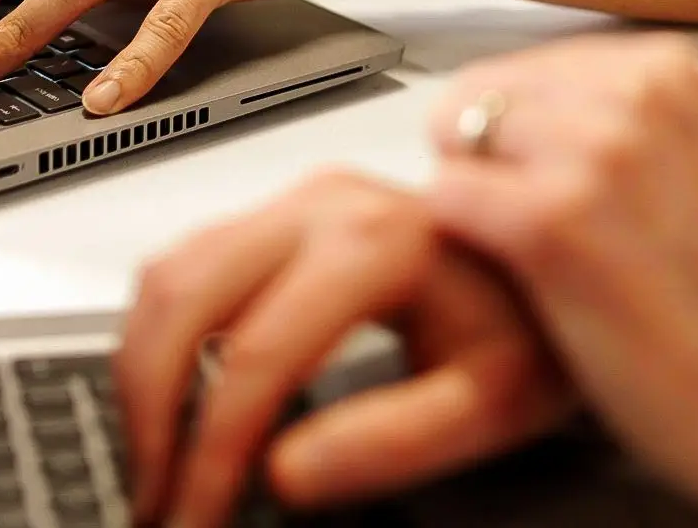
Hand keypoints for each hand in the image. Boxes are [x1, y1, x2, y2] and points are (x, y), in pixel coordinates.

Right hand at [117, 171, 571, 527]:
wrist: (557, 264)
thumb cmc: (535, 328)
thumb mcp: (496, 401)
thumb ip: (395, 440)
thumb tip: (284, 476)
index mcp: (376, 243)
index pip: (257, 357)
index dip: (213, 454)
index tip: (196, 519)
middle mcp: (321, 204)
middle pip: (186, 303)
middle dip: (152, 416)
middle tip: (155, 500)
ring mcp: (292, 201)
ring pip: (168, 275)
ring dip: (141, 374)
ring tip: (152, 461)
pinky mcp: (277, 214)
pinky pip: (183, 264)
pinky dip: (157, 336)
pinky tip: (167, 400)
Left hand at [422, 36, 697, 527]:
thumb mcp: (680, 159)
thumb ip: (601, 120)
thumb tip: (499, 112)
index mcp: (665, 69)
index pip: (512, 70)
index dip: (508, 141)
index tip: (553, 191)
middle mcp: (632, 94)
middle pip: (473, 100)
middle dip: (478, 164)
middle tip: (533, 234)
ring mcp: (594, 154)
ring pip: (452, 142)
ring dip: (470, 204)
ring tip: (532, 260)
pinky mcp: (552, 222)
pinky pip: (444, 200)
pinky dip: (462, 246)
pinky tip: (521, 285)